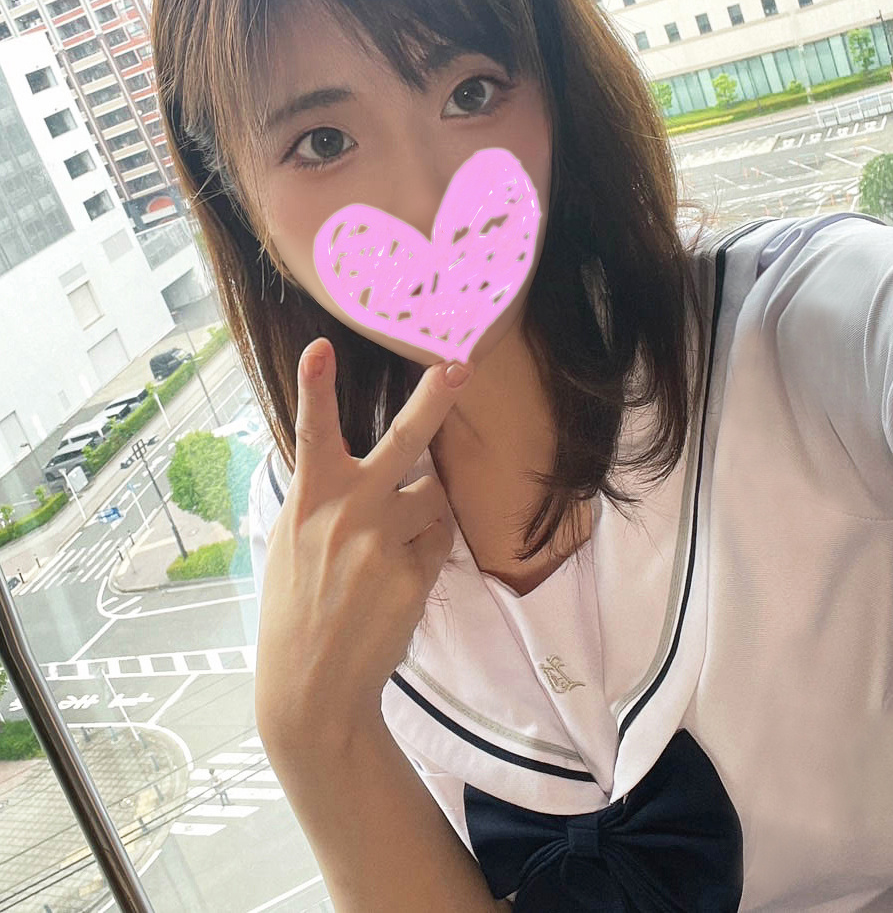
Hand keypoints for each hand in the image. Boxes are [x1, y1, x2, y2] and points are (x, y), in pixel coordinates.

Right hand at [254, 336, 470, 760]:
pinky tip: (396, 579)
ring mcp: (384, 545)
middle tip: (460, 364)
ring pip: (434, 496)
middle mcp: (348, 514)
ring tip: (388, 550)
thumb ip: (325, 499)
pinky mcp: (415, 575)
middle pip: (403, 443)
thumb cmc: (295, 606)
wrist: (311, 686)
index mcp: (309, 501)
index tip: (322, 347)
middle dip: (433, 398)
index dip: (316, 389)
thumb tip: (364, 466)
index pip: (312, 435)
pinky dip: (426, 549)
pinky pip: (439, 539)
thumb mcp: (290, 542)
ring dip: (425, 509)